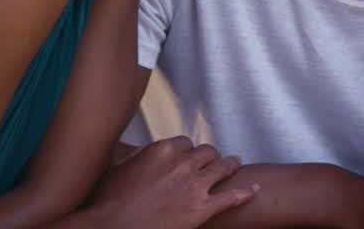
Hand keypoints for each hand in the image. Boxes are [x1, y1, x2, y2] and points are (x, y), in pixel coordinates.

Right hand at [87, 136, 256, 228]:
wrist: (112, 228)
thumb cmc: (108, 202)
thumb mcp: (119, 167)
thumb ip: (136, 154)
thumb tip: (138, 149)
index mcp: (163, 150)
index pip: (185, 142)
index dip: (187, 150)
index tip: (187, 156)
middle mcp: (183, 164)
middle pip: (206, 152)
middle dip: (209, 157)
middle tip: (212, 161)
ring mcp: (194, 186)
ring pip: (222, 167)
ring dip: (230, 165)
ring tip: (235, 164)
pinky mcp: (202, 209)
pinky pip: (231, 197)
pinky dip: (246, 193)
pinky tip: (255, 189)